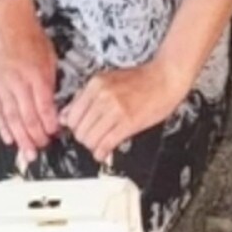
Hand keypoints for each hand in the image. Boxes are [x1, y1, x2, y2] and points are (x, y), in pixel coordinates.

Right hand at [0, 0, 58, 161]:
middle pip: (27, 116)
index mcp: (35, 74)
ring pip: (11, 118)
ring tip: (27, 153)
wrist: (2, 22)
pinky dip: (2, 127)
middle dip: (36, 136)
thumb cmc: (28, 36)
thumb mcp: (48, 56)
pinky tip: (9, 139)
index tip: (55, 134)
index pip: (44, 106)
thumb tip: (54, 105)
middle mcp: (17, 82)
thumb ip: (50, 82)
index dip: (50, 124)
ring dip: (20, 138)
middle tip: (42, 148)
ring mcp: (1, 85)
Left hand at [59, 57, 188, 164]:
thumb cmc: (141, 80)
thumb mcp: (108, 80)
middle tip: (91, 138)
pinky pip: (106, 144)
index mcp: (95, 84)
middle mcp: (102, 96)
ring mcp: (115, 110)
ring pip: (90, 139)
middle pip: (79, 129)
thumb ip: (85, 96)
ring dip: (92, 146)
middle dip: (83, 138)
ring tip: (99, 144)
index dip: (74, 127)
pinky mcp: (128, 123)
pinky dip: (101, 152)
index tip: (80, 129)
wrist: (165, 78)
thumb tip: (66, 115)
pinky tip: (103, 153)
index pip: (71, 115)